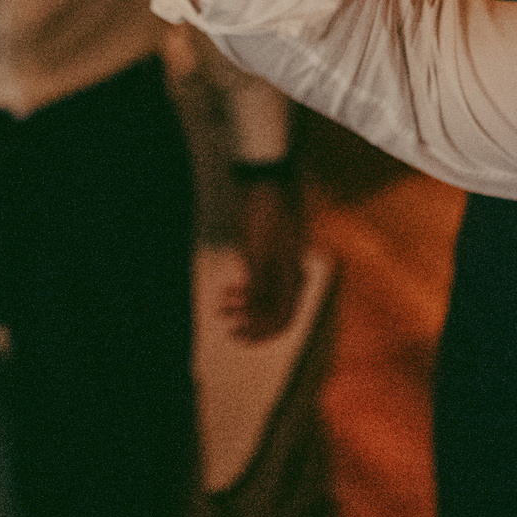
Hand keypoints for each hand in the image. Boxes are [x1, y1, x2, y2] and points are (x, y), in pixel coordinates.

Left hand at [219, 173, 309, 344]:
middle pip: (276, 310)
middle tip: (228, 326)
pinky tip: (231, 289)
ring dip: (246, 305)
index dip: (261, 333)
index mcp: (293, 276)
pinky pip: (264, 280)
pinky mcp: (275, 253)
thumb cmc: (262, 214)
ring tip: (223, 307)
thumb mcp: (254, 253)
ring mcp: (285, 263)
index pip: (283, 319)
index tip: (239, 336)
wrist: (265, 180)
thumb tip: (257, 315)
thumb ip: (258, 287)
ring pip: (268, 295)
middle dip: (252, 321)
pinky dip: (248, 288)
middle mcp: (293, 273)